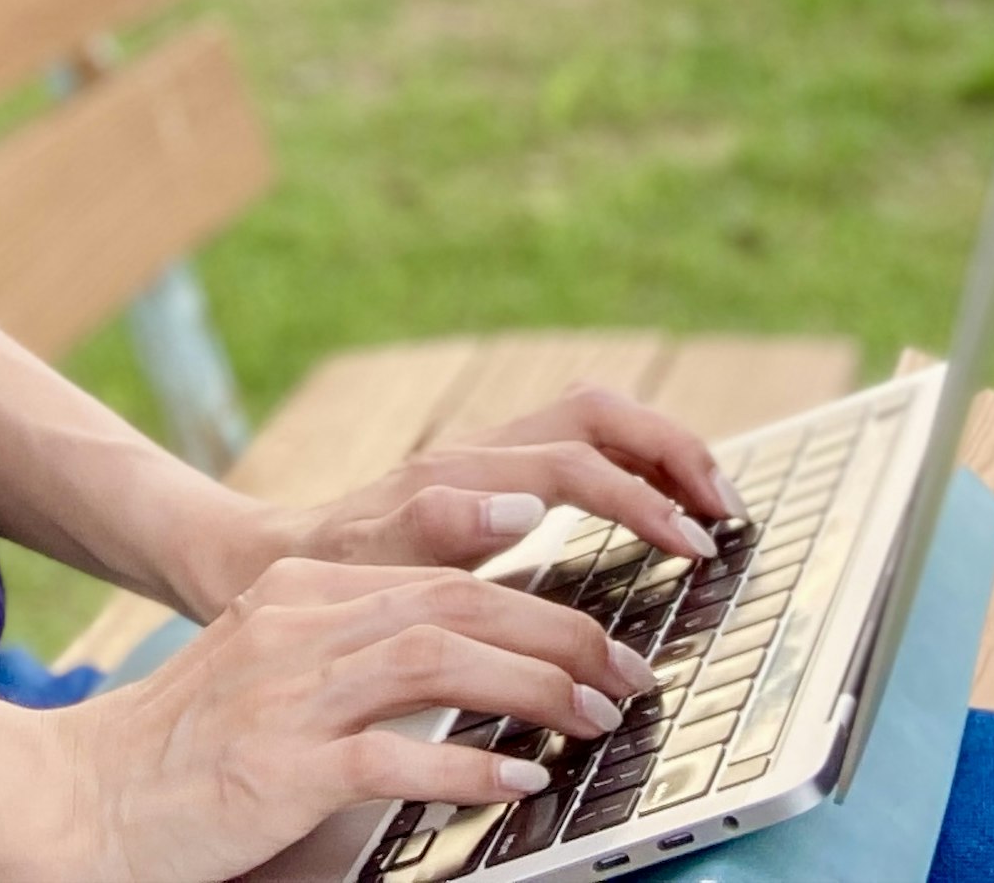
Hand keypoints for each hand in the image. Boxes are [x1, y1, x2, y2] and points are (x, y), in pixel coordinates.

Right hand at [43, 557, 654, 882]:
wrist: (79, 798)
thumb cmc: (185, 752)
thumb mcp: (275, 674)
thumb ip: (359, 658)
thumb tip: (471, 673)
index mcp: (304, 593)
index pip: (448, 576)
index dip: (541, 603)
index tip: (606, 640)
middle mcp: (300, 623)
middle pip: (458, 601)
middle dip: (561, 636)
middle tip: (630, 676)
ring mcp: (288, 691)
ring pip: (438, 657)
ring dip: (535, 688)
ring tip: (597, 720)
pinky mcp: (278, 763)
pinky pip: (392, 753)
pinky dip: (467, 764)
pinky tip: (518, 780)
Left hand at [234, 385, 737, 595]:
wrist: (266, 563)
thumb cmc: (319, 578)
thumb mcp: (368, 564)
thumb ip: (439, 530)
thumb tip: (523, 504)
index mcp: (462, 475)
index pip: (578, 463)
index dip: (643, 500)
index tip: (692, 547)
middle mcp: (483, 455)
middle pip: (602, 415)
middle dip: (674, 451)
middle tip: (728, 508)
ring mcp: (491, 462)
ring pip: (598, 425)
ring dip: (662, 454)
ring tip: (714, 505)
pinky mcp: (495, 482)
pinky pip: (581, 453)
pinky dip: (633, 470)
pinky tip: (659, 512)